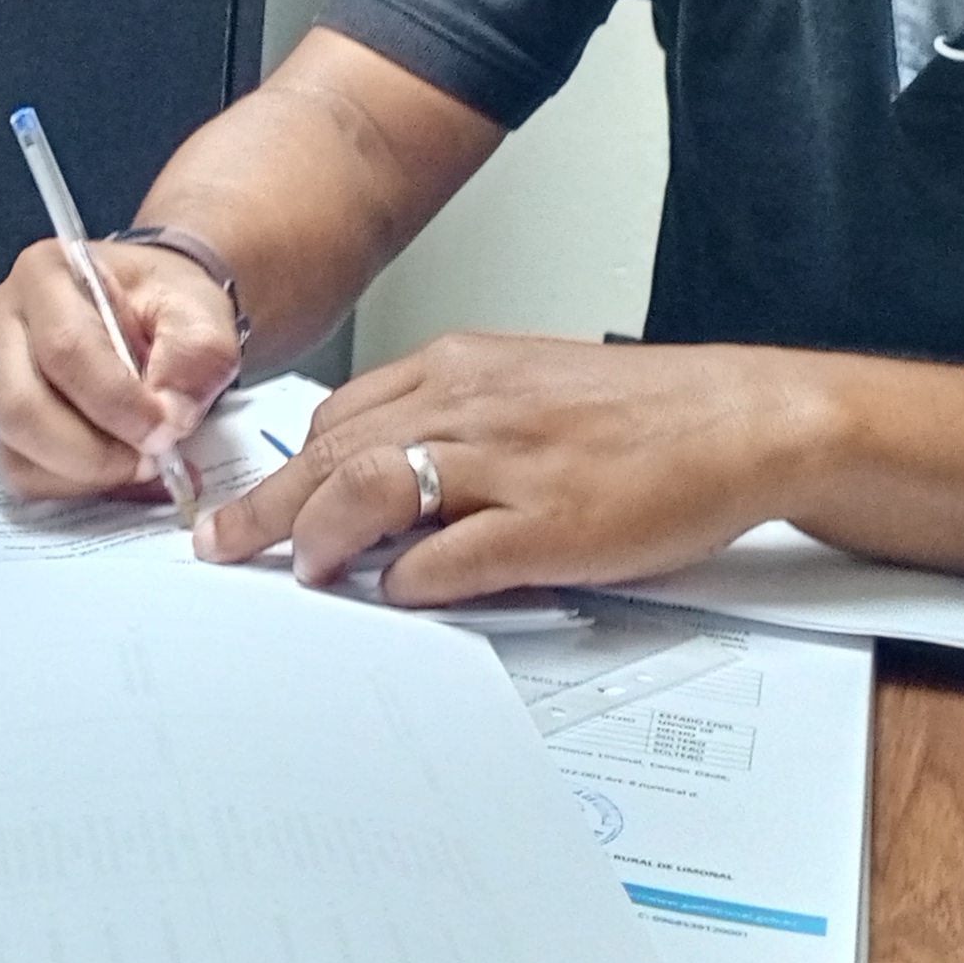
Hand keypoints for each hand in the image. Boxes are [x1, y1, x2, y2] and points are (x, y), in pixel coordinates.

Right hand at [0, 236, 240, 496]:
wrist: (151, 310)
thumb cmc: (166, 303)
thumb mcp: (199, 313)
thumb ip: (194, 357)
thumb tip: (168, 419)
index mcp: (45, 274)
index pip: (65, 349)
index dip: (117, 403)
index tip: (166, 432)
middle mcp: (1, 320)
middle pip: (20, 407)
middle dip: (93, 453)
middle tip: (151, 461)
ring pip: (13, 449)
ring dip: (83, 476)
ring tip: (140, 468)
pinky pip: (19, 472)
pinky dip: (71, 487)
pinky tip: (117, 476)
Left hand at [190, 331, 844, 602]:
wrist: (743, 418)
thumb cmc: (645, 416)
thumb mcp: (530, 390)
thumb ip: (455, 424)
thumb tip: (383, 481)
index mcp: (464, 368)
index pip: (341, 414)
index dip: (287, 464)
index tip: (250, 500)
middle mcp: (473, 404)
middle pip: (332, 450)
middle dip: (265, 504)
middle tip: (221, 546)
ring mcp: (508, 464)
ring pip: (371, 488)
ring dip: (320, 534)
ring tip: (300, 571)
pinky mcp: (549, 523)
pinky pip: (450, 553)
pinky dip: (408, 578)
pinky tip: (394, 594)